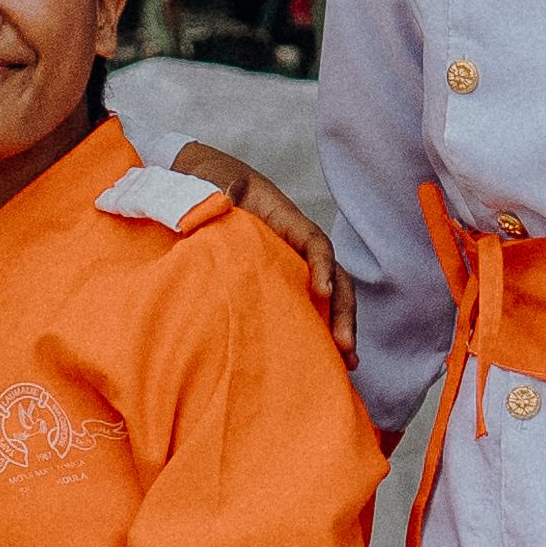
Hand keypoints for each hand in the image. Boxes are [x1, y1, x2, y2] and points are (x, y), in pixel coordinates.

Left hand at [169, 140, 357, 357]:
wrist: (197, 183)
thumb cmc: (207, 183)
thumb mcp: (213, 186)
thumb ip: (217, 196)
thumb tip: (220, 201)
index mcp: (284, 220)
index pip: (314, 243)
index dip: (322, 265)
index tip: (320, 291)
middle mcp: (294, 245)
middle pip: (333, 276)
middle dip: (343, 310)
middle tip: (344, 346)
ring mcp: (290, 264)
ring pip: (328, 295)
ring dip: (339, 326)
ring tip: (347, 363)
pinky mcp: (278, 282)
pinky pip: (305, 305)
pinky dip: (318, 330)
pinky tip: (325, 359)